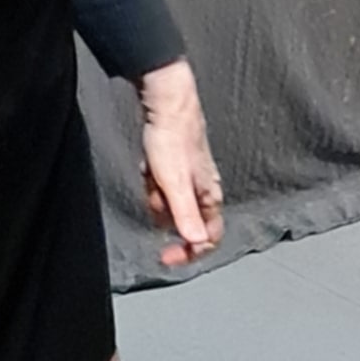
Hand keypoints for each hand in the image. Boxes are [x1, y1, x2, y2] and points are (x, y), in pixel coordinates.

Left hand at [138, 58, 223, 265]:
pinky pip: (162, 188)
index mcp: (210, 197)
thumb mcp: (175, 183)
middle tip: (155, 197)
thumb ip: (186, 214)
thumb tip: (197, 242)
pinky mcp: (177, 169)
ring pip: (170, 206)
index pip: (208, 239)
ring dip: (157, 197)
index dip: (189, 253)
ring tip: (152, 176)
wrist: (166, 104)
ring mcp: (190, 180)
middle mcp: (204, 191)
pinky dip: (153, 183)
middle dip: (166, 216)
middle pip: (185, 224)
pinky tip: (149, 169)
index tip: (165, 256)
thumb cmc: (173, 140)